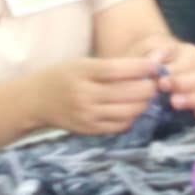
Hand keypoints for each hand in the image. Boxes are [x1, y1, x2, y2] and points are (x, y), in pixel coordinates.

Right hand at [36, 57, 162, 135]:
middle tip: (158, 82)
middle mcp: (84, 95)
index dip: (141, 68)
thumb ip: (111, 66)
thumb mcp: (81, 63)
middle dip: (149, 88)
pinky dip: (132, 117)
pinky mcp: (90, 130)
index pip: (116, 70)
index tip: (156, 66)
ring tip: (148, 96)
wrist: (36, 101)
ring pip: (128, 112)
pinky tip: (134, 109)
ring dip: (144, 104)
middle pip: (127, 93)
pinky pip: (120, 126)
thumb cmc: (63, 76)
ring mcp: (87, 115)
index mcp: (82, 72)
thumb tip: (147, 66)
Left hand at [150, 40, 194, 121]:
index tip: (161, 82)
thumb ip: (154, 54)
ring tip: (176, 104)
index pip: (190, 62)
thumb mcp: (150, 50)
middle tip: (169, 96)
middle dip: (186, 87)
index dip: (177, 72)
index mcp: (192, 54)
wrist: (156, 75)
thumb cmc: (153, 62)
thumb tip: (156, 61)